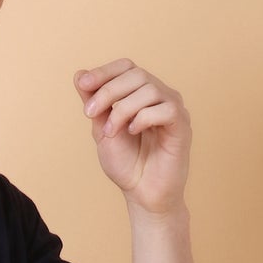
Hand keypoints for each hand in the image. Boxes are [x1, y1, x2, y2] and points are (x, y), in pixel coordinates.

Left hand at [72, 58, 190, 213]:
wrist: (142, 195)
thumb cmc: (127, 165)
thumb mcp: (102, 130)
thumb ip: (94, 103)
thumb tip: (80, 74)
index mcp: (141, 94)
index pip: (126, 67)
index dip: (105, 71)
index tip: (84, 84)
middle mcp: (160, 96)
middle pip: (137, 74)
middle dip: (108, 91)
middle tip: (90, 114)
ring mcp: (173, 109)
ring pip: (149, 89)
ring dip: (122, 109)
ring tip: (111, 132)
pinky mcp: (182, 126)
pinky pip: (166, 109)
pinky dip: (143, 118)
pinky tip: (133, 132)